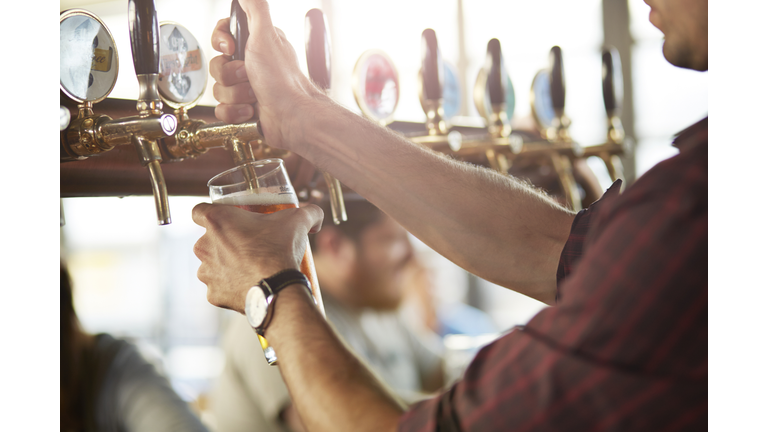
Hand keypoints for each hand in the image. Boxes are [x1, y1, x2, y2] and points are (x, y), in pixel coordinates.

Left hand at [192, 203, 323, 313]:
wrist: (278, 290)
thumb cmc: (280, 251)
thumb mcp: (297, 221)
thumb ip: (308, 212)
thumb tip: (316, 214)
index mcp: (216, 221)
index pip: (198, 210)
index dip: (210, 213)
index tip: (225, 218)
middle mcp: (203, 246)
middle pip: (206, 239)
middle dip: (223, 242)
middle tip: (248, 244)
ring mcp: (206, 272)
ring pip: (211, 265)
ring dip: (226, 265)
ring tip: (249, 266)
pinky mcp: (213, 294)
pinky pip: (219, 287)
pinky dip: (231, 286)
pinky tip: (248, 283)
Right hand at [209, 0, 323, 151]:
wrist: (292, 117)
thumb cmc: (282, 79)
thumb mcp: (267, 35)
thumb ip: (255, 9)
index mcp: (256, 45)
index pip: (222, 37)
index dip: (221, 43)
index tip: (230, 49)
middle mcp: (251, 65)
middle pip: (217, 65)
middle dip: (230, 75)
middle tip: (249, 76)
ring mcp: (247, 88)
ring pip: (219, 89)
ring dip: (235, 95)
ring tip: (254, 96)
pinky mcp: (244, 109)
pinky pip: (222, 110)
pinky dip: (235, 112)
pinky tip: (250, 111)